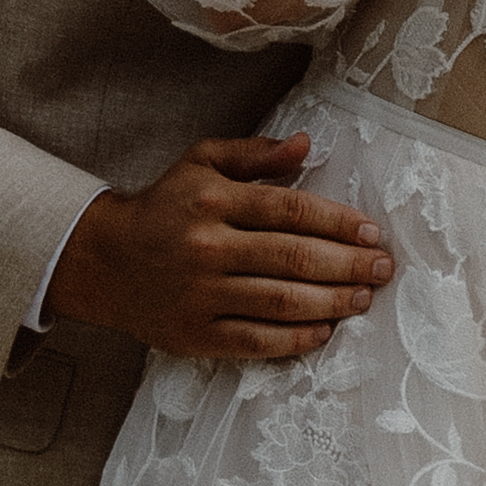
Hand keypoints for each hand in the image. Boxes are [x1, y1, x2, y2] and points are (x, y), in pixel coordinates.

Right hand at [45, 131, 395, 361]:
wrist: (103, 260)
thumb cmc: (164, 207)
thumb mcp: (201, 163)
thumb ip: (255, 154)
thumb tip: (307, 144)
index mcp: (213, 201)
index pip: (291, 210)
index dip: (338, 222)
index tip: (372, 233)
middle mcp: (207, 248)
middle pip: (294, 258)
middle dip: (349, 265)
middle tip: (383, 269)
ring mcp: (200, 295)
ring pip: (281, 302)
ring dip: (332, 302)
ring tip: (363, 298)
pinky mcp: (193, 334)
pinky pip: (255, 341)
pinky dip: (295, 339)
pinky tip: (324, 331)